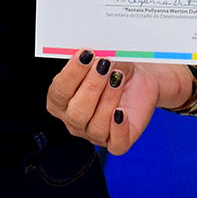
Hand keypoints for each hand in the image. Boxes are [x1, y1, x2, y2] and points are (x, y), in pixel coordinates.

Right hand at [46, 54, 191, 153]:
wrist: (137, 80)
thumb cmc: (113, 69)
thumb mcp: (100, 58)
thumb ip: (90, 58)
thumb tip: (90, 53)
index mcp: (61, 102)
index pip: (59, 93)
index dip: (71, 74)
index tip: (86, 54)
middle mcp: (75, 121)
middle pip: (77, 112)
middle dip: (91, 86)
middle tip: (104, 65)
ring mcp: (95, 134)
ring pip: (97, 126)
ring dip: (108, 98)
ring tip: (117, 78)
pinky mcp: (118, 142)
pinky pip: (116, 144)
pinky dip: (119, 128)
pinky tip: (121, 111)